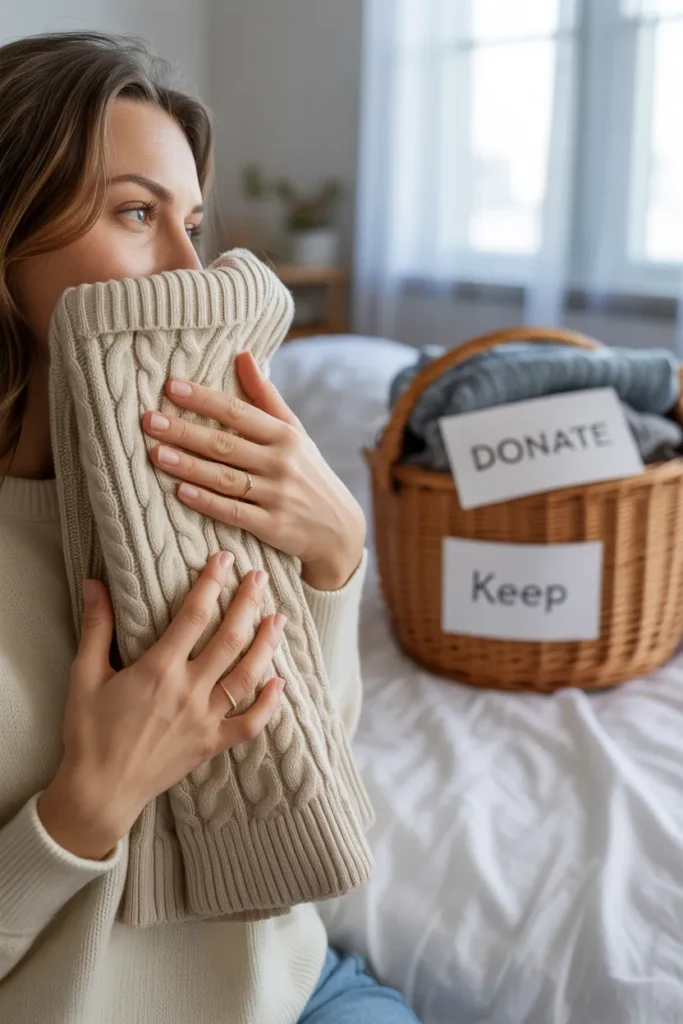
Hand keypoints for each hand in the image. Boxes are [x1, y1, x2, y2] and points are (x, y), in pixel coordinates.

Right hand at [38, 553, 284, 860]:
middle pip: (230, 638)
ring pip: (247, 676)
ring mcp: (204, 720)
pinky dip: (269, 704)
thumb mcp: (84, 675)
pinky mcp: (211, 745)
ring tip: (278, 619)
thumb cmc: (88, 733)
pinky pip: (250, 724)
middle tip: (260, 578)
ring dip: (266, 645)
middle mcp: (189, 691)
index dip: (212, 582)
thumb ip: (96, 627)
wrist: (99, 793)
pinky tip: (280, 682)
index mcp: (159, 670)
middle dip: (248, 603)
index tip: (224, 559)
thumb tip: (94, 583)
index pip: (195, 615)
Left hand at [141, 352, 365, 591]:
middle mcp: (280, 463)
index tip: (171, 386)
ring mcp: (277, 496)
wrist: (338, 529)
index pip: (238, 412)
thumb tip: (243, 355)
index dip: (204, 399)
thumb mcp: (294, 432)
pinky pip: (233, 512)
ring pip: (225, 478)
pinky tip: (180, 492)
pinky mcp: (272, 527)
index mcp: (284, 435)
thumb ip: (265, 397)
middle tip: (150, 420)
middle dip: (186, 431)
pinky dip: (206, 502)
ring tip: (156, 453)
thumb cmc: (308, 472)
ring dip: (188, 465)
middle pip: (225, 444)